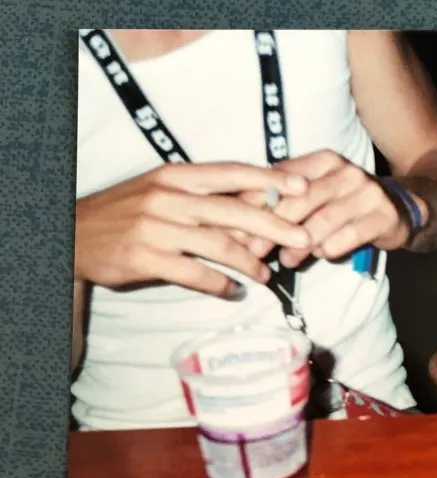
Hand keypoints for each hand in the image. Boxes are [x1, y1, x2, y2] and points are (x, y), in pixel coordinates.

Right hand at [74, 163, 313, 297]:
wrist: (75, 235)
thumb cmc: (131, 213)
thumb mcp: (165, 192)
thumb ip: (205, 197)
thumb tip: (258, 206)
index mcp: (176, 175)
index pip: (231, 172)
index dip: (269, 179)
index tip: (302, 187)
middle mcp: (168, 197)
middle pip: (234, 211)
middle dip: (275, 226)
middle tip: (304, 239)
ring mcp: (156, 227)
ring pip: (219, 245)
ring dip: (250, 263)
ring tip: (267, 275)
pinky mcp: (146, 257)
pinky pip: (195, 273)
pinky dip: (220, 284)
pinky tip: (233, 290)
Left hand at [258, 150, 429, 268]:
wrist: (402, 208)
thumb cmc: (348, 204)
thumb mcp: (319, 193)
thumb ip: (287, 200)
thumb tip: (241, 219)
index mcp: (324, 160)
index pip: (283, 179)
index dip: (257, 203)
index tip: (236, 226)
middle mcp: (345, 171)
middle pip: (301, 200)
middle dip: (273, 227)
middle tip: (254, 250)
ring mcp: (367, 193)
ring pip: (324, 220)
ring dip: (301, 244)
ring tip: (286, 260)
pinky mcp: (384, 216)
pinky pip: (351, 235)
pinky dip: (332, 248)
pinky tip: (321, 256)